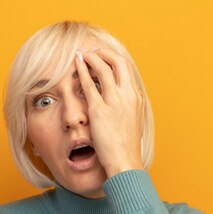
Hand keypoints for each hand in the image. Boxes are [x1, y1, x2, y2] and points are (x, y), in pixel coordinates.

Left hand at [75, 47, 144, 177]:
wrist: (125, 161)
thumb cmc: (126, 146)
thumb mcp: (132, 122)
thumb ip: (127, 108)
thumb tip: (120, 104)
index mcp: (137, 98)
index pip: (126, 70)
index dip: (113, 60)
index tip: (103, 58)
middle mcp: (128, 95)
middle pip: (118, 61)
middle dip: (104, 52)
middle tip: (92, 52)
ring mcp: (114, 101)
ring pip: (103, 68)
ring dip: (91, 57)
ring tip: (81, 54)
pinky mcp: (99, 110)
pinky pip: (89, 83)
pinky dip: (82, 69)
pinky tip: (76, 64)